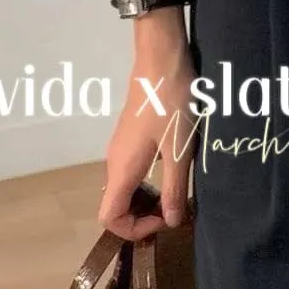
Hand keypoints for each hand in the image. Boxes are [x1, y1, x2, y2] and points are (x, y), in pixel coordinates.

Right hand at [98, 17, 197, 239]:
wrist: (162, 58)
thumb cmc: (171, 103)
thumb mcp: (180, 149)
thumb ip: (174, 188)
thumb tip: (170, 222)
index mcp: (123, 168)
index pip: (109, 217)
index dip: (133, 229)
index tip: (163, 221)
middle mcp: (114, 160)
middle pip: (115, 205)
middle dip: (143, 216)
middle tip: (174, 210)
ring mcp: (120, 147)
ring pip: (125, 187)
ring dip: (147, 198)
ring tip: (176, 192)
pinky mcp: (130, 135)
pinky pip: (131, 170)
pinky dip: (148, 180)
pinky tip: (173, 169)